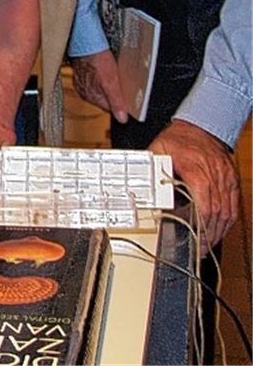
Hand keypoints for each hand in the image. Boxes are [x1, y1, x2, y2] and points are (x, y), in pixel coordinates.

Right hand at [71, 50, 127, 122]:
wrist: (87, 43)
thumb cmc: (98, 60)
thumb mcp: (112, 82)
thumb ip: (117, 102)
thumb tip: (122, 119)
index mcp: (91, 97)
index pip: (110, 108)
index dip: (120, 101)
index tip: (124, 93)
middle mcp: (84, 92)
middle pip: (105, 100)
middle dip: (113, 93)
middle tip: (118, 82)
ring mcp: (82, 83)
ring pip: (100, 90)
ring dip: (106, 85)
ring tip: (111, 74)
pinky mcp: (81, 75)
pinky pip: (94, 82)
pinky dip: (100, 78)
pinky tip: (103, 70)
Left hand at [150, 120, 238, 253]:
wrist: (200, 127)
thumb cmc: (178, 140)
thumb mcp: (158, 149)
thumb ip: (151, 168)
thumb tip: (142, 185)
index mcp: (195, 167)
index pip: (204, 199)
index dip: (201, 221)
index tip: (195, 235)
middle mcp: (214, 173)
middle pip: (217, 210)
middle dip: (208, 233)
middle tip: (198, 249)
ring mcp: (225, 178)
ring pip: (228, 211)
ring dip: (218, 231)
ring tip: (207, 245)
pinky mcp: (231, 181)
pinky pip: (233, 205)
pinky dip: (227, 221)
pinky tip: (219, 231)